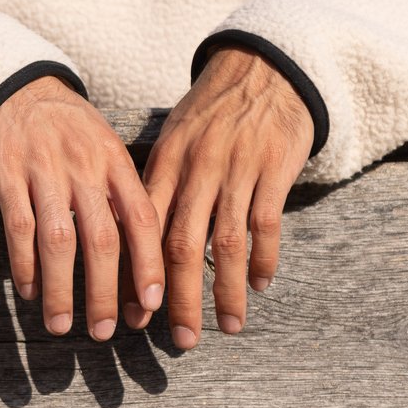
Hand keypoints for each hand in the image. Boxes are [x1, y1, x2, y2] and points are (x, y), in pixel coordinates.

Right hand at [0, 76, 163, 338]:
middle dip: (104, 291)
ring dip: (60, 288)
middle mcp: (83, 167)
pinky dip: (23, 264)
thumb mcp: (108, 151)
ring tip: (62, 324)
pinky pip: (17, 227)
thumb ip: (125, 197)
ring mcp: (43, 170)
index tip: (152, 303)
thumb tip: (148, 263)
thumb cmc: (72, 133)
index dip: (148, 263)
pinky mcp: (7, 174)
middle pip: (100, 238)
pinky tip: (29, 291)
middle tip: (105, 331)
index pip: (141, 217)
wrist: (18, 92)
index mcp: (115, 161)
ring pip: (56, 239)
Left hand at [144, 47, 314, 347]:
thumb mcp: (175, 140)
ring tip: (229, 327)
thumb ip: (159, 185)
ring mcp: (236, 169)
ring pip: (226, 242)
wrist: (262, 68)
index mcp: (165, 163)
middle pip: (182, 244)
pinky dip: (263, 259)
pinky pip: (265, 223)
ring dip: (227, 291)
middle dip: (179, 297)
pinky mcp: (273, 168)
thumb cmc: (212, 112)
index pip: (143, 228)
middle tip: (179, 339)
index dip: (138, 274)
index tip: (133, 314)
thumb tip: (134, 241)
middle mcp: (196, 169)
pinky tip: (261, 285)